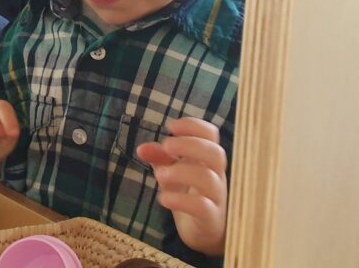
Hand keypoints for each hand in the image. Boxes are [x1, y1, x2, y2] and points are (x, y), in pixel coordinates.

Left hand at [136, 117, 228, 255]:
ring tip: (159, 175)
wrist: (204, 232)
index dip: (193, 126)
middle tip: (166, 146)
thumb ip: (160, 158)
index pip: (211, 134)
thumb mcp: (172, 172)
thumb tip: (141, 149)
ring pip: (209, 179)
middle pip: (216, 153)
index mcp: (208, 159)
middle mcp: (217, 175)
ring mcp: (217, 198)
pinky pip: (202, 207)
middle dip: (189, 145)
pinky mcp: (212, 219)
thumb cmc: (190, 194)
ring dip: (181, 172)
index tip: (170, 126)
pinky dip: (181, 200)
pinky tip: (163, 198)